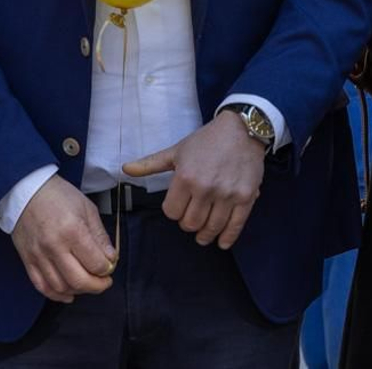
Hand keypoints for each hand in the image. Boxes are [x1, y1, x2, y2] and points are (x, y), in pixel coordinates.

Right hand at [10, 177, 115, 303]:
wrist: (26, 191)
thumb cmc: (58, 196)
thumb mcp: (87, 208)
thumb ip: (100, 236)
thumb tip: (111, 258)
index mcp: (73, 231)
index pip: (95, 263)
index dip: (107, 269)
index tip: (110, 266)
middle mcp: (54, 247)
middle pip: (79, 280)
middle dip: (97, 286)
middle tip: (104, 282)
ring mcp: (39, 256)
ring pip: (61, 286)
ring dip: (78, 290)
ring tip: (87, 284)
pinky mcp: (27, 261)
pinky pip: (42, 286)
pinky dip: (56, 294)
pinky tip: (68, 293)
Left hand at [122, 110, 264, 249]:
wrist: (242, 129)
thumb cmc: (206, 140)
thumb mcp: (176, 150)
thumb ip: (150, 164)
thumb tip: (125, 169)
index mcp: (185, 177)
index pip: (172, 212)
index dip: (174, 211)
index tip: (180, 206)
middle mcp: (206, 188)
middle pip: (190, 224)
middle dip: (188, 224)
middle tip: (192, 218)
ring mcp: (227, 194)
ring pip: (211, 228)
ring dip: (206, 235)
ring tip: (204, 235)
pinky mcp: (246, 197)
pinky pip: (235, 225)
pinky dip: (227, 237)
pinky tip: (222, 242)